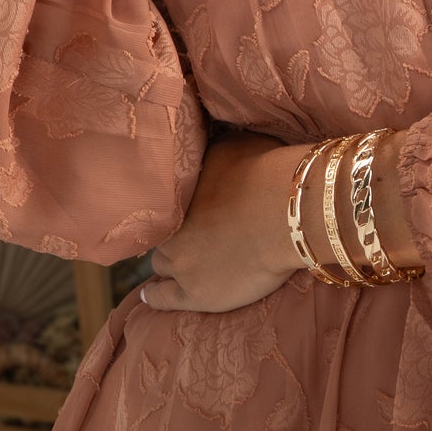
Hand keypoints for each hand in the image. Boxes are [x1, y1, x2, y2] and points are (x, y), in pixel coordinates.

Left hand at [139, 127, 423, 313]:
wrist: (284, 212)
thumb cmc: (267, 171)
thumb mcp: (236, 145)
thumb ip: (216, 148)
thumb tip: (209, 133)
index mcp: (179, 190)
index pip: (164, 200)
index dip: (174, 205)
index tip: (180, 205)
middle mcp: (169, 223)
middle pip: (160, 231)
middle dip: (168, 232)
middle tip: (177, 233)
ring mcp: (178, 260)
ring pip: (158, 264)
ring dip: (162, 263)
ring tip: (158, 268)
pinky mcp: (194, 293)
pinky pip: (163, 297)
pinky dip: (154, 296)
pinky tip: (147, 297)